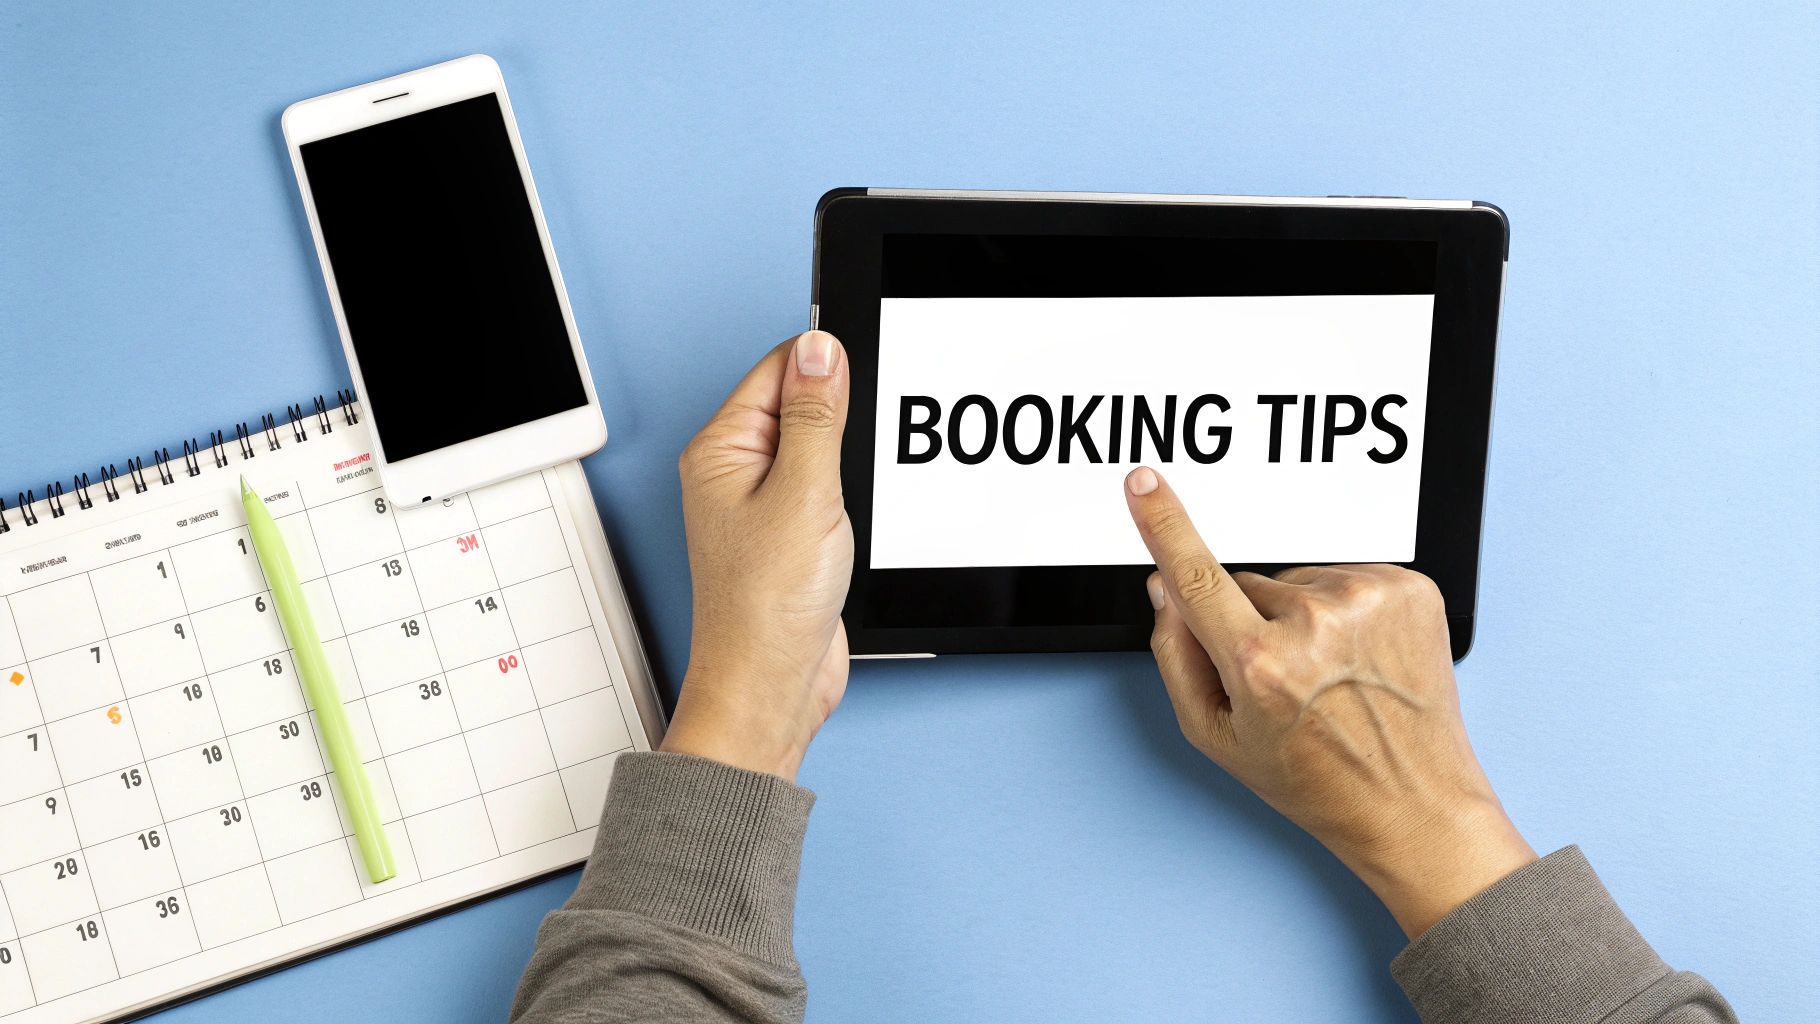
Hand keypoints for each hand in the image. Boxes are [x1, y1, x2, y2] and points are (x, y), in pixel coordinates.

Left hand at [660, 331, 852, 781]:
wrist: (772, 686)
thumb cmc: (766, 608)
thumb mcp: (803, 493)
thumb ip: (816, 416)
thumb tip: (820, 349)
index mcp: (721, 449)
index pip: (777, 368)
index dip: (825, 365)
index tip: (863, 377)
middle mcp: (735, 471)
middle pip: (798, 402)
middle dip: (840, 413)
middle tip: (859, 448)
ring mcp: (762, 503)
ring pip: (817, 446)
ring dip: (847, 456)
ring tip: (851, 490)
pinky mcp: (790, 533)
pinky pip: (824, 486)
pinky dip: (848, 490)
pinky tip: (856, 511)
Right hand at [1124, 465, 1534, 937]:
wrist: (1415, 803)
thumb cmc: (1316, 780)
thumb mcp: (1217, 737)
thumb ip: (1176, 655)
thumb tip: (1165, 587)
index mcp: (1261, 664)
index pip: (1195, 574)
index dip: (1162, 522)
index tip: (1142, 483)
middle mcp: (1316, 623)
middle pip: (1246, 585)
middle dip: (1251, 622)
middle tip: (1287, 681)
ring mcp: (1369, 599)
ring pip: (1297, 582)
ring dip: (1303, 617)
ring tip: (1332, 675)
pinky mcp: (1410, 588)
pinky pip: (1345, 577)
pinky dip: (1346, 612)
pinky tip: (1361, 660)